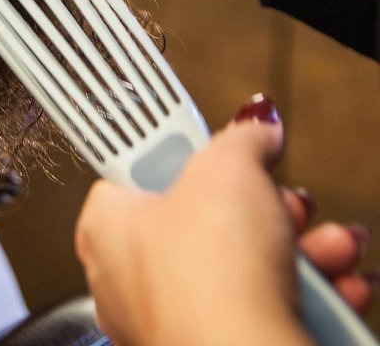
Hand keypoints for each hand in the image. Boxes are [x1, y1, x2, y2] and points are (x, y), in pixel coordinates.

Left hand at [75, 98, 371, 345]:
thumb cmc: (206, 275)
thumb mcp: (227, 169)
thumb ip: (242, 138)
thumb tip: (255, 124)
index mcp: (107, 226)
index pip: (137, 177)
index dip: (186, 160)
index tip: (217, 151)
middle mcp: (129, 279)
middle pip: (206, 224)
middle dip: (266, 210)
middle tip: (283, 202)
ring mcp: (172, 319)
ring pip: (246, 271)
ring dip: (303, 253)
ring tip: (327, 245)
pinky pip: (265, 312)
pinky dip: (309, 299)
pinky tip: (337, 288)